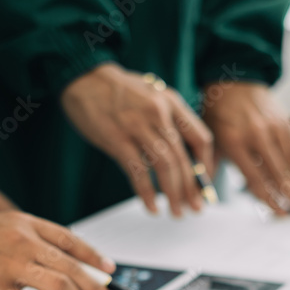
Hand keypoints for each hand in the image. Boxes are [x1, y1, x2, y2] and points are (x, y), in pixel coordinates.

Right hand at [0, 211, 117, 289]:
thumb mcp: (6, 224)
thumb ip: (34, 238)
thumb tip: (65, 259)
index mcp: (27, 225)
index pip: (71, 241)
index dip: (94, 257)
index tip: (110, 270)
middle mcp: (23, 243)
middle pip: (71, 267)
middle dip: (96, 287)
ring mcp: (11, 266)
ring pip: (58, 286)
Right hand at [61, 63, 213, 216]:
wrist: (83, 77)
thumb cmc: (118, 90)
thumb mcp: (153, 94)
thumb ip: (170, 118)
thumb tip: (184, 156)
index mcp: (171, 102)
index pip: (200, 138)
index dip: (206, 165)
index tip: (205, 184)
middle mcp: (158, 113)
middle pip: (183, 158)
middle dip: (191, 188)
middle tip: (195, 208)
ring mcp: (137, 126)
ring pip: (165, 166)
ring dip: (173, 194)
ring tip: (176, 212)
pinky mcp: (117, 139)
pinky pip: (137, 171)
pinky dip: (147, 192)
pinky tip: (151, 206)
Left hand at [202, 82, 289, 215]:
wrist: (233, 81)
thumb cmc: (219, 113)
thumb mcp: (209, 139)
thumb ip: (208, 167)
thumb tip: (201, 194)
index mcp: (235, 142)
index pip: (256, 178)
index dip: (270, 199)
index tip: (280, 214)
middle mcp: (257, 135)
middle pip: (280, 173)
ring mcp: (274, 128)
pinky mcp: (286, 123)